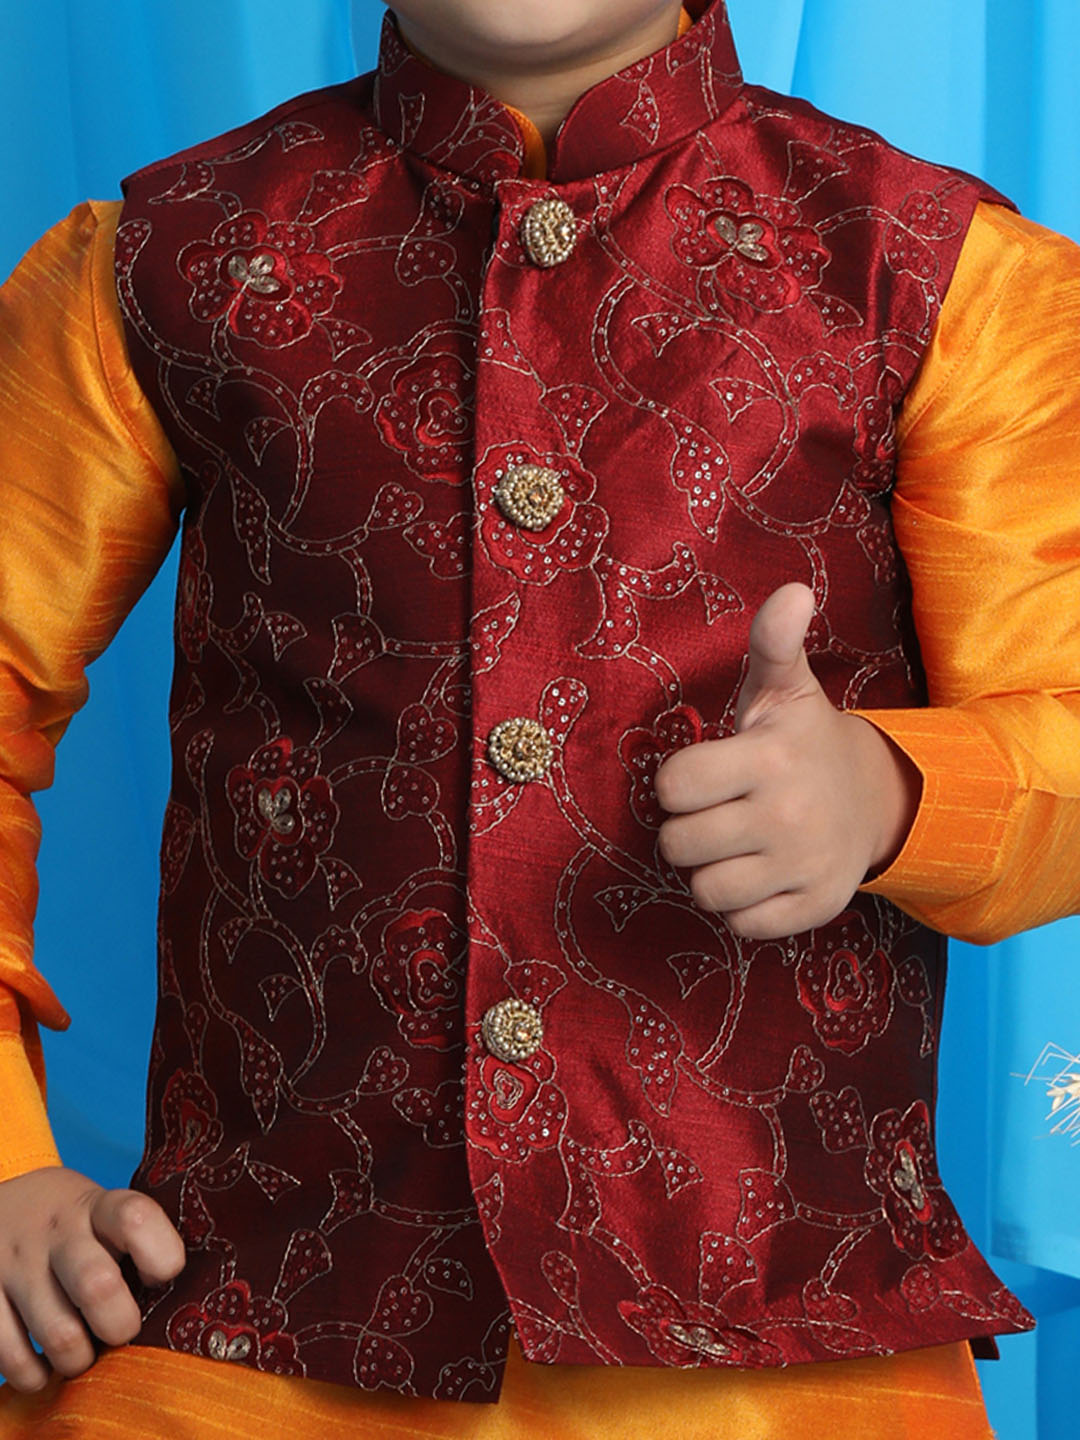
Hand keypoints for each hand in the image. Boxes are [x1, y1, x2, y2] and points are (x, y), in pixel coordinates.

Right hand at [0, 1166, 185, 1391]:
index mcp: (96, 1206)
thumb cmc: (72, 1221)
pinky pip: (11, 1355)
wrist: (0, 1199)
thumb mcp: (102, 1212)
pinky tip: (45, 1364)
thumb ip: (135, 1244)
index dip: (160, 1253)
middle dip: (120, 1324)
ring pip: (58, 1332)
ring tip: (84, 1353)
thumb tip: (181, 1303)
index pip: (135, 1217)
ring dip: (79, 1358)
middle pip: (97, 1284)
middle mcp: (55, 1232)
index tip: (164, 1274)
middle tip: (122, 1330)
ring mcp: (15, 1264)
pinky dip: (35, 1374)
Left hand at [655, 582, 920, 939]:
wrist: (877, 797)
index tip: (702, 776)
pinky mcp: (815, 907)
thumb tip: (793, 591)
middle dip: (687, 830)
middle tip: (715, 812)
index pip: (673, 786)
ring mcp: (802, 866)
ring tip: (734, 844)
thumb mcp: (785, 688)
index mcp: (768, 759)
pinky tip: (758, 873)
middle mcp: (787, 816)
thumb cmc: (804, 741)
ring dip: (709, 870)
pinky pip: (741, 925)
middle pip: (679, 845)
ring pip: (706, 891)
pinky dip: (741, 906)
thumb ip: (773, 641)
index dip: (677, 783)